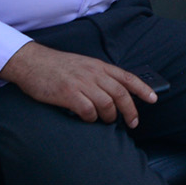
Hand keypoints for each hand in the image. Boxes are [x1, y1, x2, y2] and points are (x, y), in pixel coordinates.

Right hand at [0, 42, 156, 126]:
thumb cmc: (57, 66)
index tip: (153, 99)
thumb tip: (114, 92)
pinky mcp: (68, 93)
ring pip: (107, 104)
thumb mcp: (83, 64)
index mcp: (99, 66)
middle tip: (133, 122)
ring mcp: (81, 83)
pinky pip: (88, 110)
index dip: (143, 89)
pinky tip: (88, 118)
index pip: (127, 77)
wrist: (32, 62)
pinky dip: (91, 118)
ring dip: (110, 116)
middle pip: (121, 94)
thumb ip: (99, 75)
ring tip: (106, 120)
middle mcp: (93, 73)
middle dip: (130, 111)